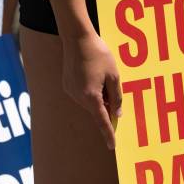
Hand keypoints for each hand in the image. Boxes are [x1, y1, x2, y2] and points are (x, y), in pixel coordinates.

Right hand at [61, 33, 121, 149]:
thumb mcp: (114, 76)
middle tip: (112, 87)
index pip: (102, 121)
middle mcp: (78, 97)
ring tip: (102, 76)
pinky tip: (94, 75)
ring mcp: (71, 91)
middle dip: (107, 106)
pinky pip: (83, 95)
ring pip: (90, 103)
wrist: (77, 37)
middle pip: (97, 110)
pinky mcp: (67, 85)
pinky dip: (91, 92)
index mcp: (91, 96)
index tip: (112, 146)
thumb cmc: (99, 55)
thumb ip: (116, 97)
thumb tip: (116, 114)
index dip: (109, 134)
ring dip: (100, 98)